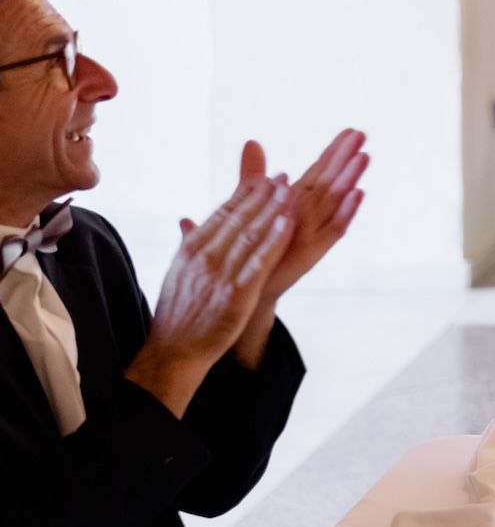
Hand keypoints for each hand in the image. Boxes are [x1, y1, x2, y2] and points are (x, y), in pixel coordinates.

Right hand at [128, 177, 291, 412]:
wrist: (173, 351)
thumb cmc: (179, 311)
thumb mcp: (180, 270)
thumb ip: (190, 243)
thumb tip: (189, 219)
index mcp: (192, 248)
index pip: (222, 213)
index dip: (245, 193)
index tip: (263, 176)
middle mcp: (205, 256)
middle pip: (238, 218)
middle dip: (262, 195)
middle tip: (282, 175)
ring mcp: (220, 274)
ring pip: (250, 235)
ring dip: (271, 210)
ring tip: (289, 190)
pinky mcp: (236, 294)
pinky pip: (258, 262)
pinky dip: (273, 240)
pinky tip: (288, 224)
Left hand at [225, 128, 368, 303]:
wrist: (244, 294)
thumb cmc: (251, 252)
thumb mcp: (250, 207)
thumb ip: (253, 177)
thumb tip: (251, 142)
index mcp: (295, 202)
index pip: (319, 171)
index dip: (333, 151)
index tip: (350, 130)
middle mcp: (309, 215)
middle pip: (332, 181)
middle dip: (347, 158)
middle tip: (362, 135)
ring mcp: (313, 232)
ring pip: (336, 200)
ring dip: (351, 178)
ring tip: (364, 157)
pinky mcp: (312, 251)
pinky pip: (332, 230)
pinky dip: (346, 212)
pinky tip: (358, 195)